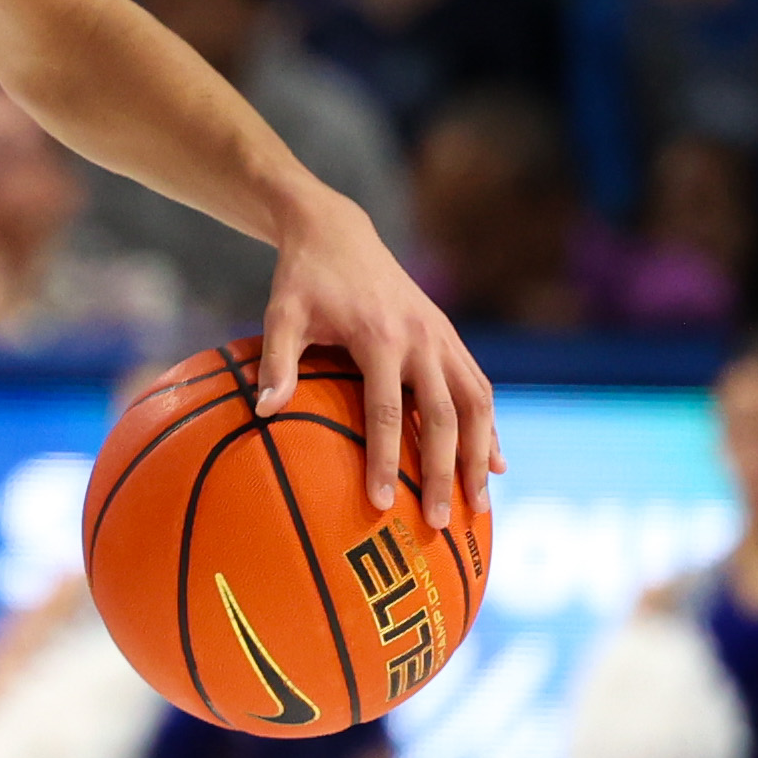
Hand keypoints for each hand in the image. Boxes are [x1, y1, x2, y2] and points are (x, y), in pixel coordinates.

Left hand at [257, 189, 498, 516]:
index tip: (383, 504)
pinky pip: (479, 387)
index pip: (386, 411)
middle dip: (445, 473)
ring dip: (480, 456)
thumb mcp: (281, 314)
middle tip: (440, 524)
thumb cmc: (302, 281)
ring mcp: (442, 337)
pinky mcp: (449, 337)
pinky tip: (495, 464)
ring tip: (480, 506)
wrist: (337, 233)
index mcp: (379, 336)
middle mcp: (421, 338)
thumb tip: (263, 412)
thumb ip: (277, 362)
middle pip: (444, 416)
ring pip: (476, 404)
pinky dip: (489, 427)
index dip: (387, 460)